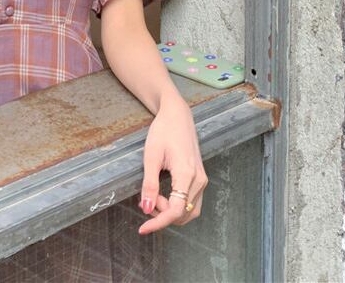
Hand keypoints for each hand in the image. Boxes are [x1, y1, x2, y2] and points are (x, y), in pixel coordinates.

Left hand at [137, 92, 207, 233]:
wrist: (177, 115)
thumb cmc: (163, 131)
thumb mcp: (151, 156)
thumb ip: (149, 184)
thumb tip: (146, 209)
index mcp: (187, 174)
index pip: (176, 211)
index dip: (158, 222)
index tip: (142, 228)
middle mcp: (199, 179)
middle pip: (183, 214)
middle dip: (162, 214)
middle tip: (145, 200)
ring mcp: (202, 179)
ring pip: (189, 211)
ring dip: (170, 211)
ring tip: (153, 197)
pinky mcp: (200, 177)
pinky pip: (191, 201)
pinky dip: (177, 204)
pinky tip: (163, 195)